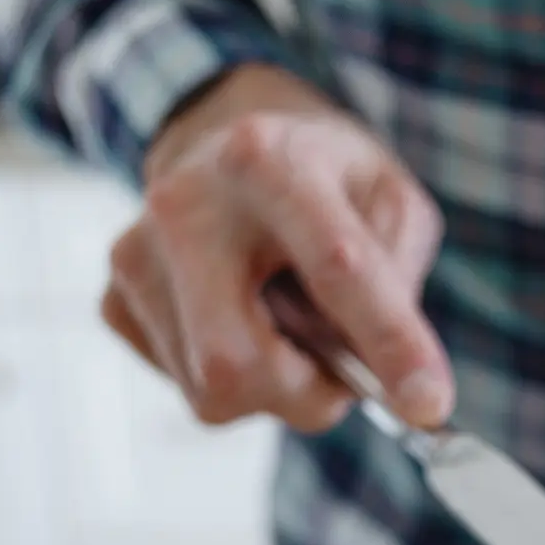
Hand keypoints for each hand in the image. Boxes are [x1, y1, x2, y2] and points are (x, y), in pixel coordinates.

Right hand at [100, 63, 451, 432]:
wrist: (225, 140)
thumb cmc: (321, 177)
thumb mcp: (389, 197)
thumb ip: (398, 275)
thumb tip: (382, 371)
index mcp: (265, 161)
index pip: (335, 268)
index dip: (388, 344)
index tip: (429, 404)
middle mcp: (182, 206)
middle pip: (238, 362)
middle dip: (309, 392)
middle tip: (343, 370)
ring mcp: (136, 258)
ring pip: (215, 390)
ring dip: (279, 385)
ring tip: (290, 324)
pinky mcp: (115, 303)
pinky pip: (191, 387)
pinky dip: (240, 378)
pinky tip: (246, 322)